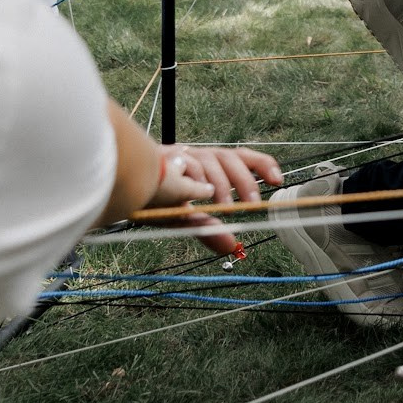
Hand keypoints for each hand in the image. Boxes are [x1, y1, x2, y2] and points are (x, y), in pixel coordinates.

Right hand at [149, 144, 281, 257]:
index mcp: (210, 165)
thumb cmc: (156, 199)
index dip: (262, 165)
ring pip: (212, 159)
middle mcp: (200, 155)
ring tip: (225, 206)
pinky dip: (195, 180)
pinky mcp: (165, 158)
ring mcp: (183, 155)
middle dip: (244, 180)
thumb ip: (207, 230)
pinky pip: (186, 166)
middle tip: (251, 203)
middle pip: (231, 157)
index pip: (242, 157)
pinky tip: (196, 193)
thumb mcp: (186, 219)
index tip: (278, 180)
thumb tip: (232, 246)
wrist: (124, 190)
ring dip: (222, 184)